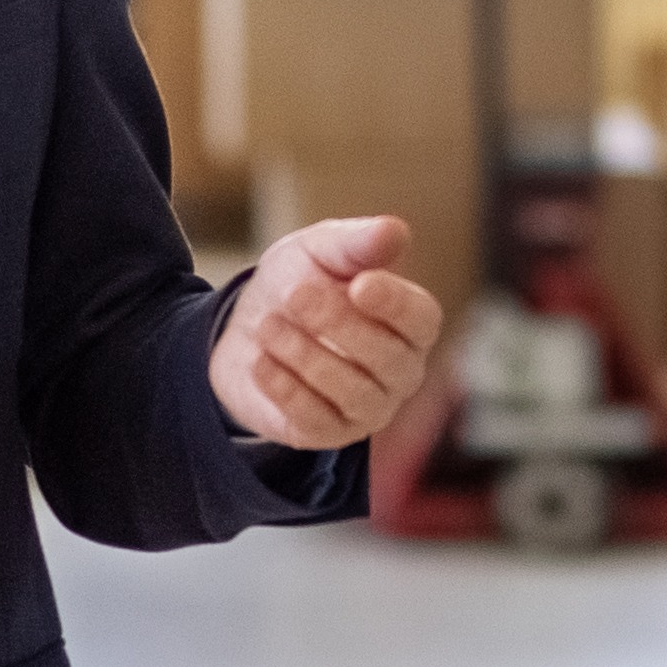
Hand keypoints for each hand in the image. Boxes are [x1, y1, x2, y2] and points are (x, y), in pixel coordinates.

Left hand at [211, 217, 453, 449]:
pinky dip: (286, 389)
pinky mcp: (331, 434)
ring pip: (352, 392)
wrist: (245, 332)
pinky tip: (261, 362)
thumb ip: (355, 243)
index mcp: (411, 323)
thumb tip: (394, 231)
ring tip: (269, 326)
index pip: (421, 319)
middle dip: (337, 324)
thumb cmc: (298, 286)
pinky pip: (317, 420)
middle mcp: (401, 370)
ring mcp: (370, 408)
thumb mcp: (318, 252)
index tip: (359, 284)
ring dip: (306, 356)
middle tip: (295, 295)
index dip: (395, 304)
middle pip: (387, 357)